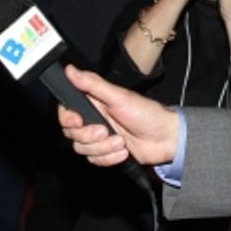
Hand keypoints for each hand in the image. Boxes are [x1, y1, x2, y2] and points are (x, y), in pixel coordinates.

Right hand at [58, 66, 179, 166]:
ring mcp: (99, 138)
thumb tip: (70, 69)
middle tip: (107, 131)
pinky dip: (110, 157)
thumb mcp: (118, 96)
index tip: (78, 120)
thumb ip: (92, 84)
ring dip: (103, 148)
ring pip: (82, 149)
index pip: (66, 111)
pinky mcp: (106, 153)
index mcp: (94, 103)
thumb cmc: (146, 113)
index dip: (67, 118)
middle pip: (71, 133)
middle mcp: (94, 120)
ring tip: (121, 141)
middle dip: (89, 135)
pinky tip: (123, 151)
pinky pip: (95, 160)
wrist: (164, 139)